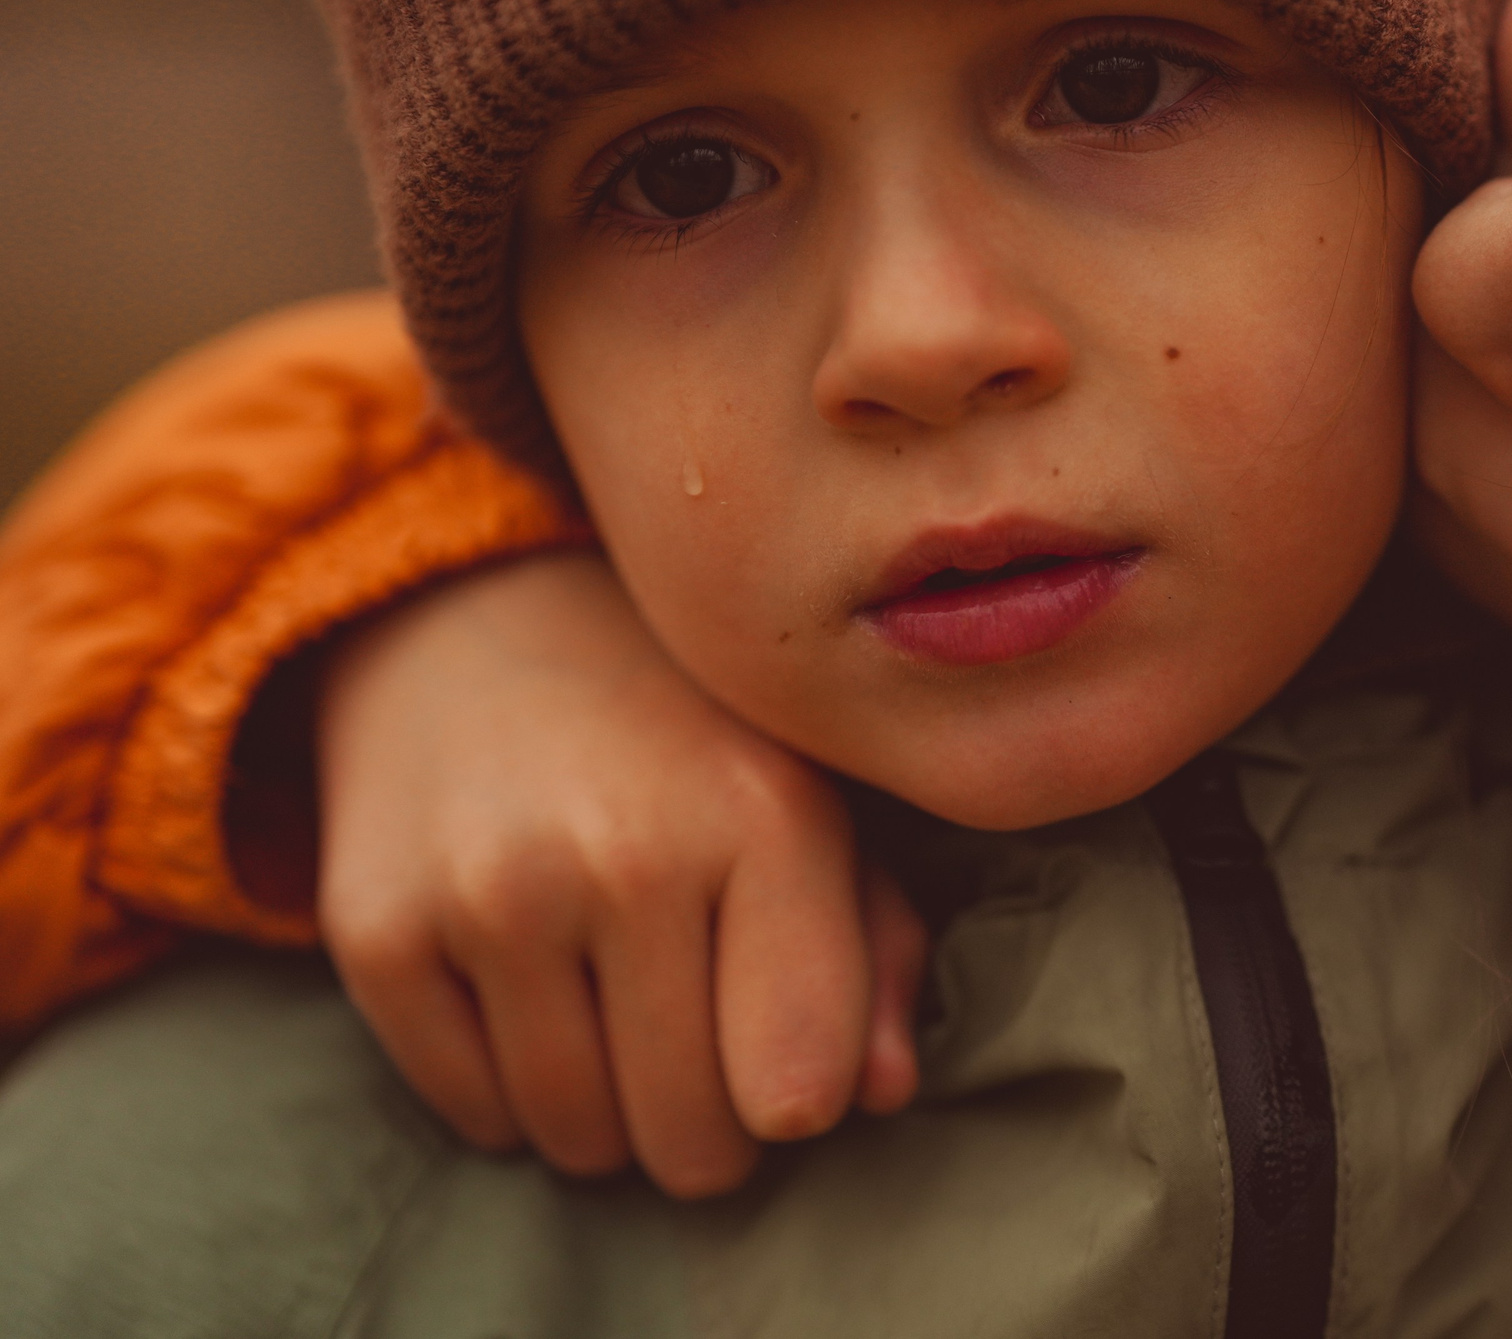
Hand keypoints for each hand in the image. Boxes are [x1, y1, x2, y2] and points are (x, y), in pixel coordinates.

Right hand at [314, 549, 924, 1196]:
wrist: (482, 621)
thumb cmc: (687, 735)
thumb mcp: (815, 799)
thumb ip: (876, 947)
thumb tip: (881, 1094)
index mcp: (764, 816)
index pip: (798, 1088)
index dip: (801, 1103)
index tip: (784, 1058)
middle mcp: (624, 854)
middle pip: (691, 1141)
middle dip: (707, 1126)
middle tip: (699, 1049)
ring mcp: (490, 894)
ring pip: (580, 1140)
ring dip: (611, 1115)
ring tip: (620, 1014)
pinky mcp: (377, 928)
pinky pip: (476, 1113)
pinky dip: (512, 1096)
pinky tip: (535, 999)